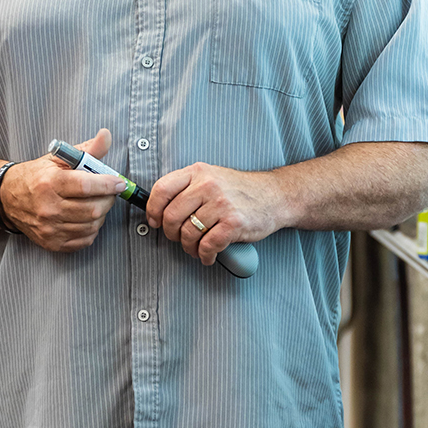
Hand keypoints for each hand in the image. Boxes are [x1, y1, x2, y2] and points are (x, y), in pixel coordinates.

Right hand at [0, 128, 123, 251]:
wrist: (8, 199)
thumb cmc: (36, 177)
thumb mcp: (58, 158)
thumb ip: (87, 150)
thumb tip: (107, 135)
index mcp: (49, 183)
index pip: (86, 186)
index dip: (108, 184)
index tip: (118, 182)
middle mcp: (48, 208)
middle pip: (93, 209)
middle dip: (108, 199)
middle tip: (108, 192)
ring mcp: (49, 228)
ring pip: (92, 226)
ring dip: (101, 214)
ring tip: (96, 203)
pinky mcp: (52, 243)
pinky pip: (85, 240)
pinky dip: (92, 228)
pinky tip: (85, 217)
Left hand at [146, 161, 285, 266]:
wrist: (275, 196)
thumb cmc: (240, 191)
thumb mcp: (212, 178)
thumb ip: (187, 188)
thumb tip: (158, 209)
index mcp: (198, 172)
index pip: (162, 189)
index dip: (153, 209)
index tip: (155, 221)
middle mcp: (208, 185)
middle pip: (172, 216)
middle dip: (171, 234)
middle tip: (178, 238)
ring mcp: (221, 204)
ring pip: (188, 234)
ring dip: (189, 247)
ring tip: (196, 248)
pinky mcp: (233, 223)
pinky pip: (208, 246)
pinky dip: (205, 255)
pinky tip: (208, 255)